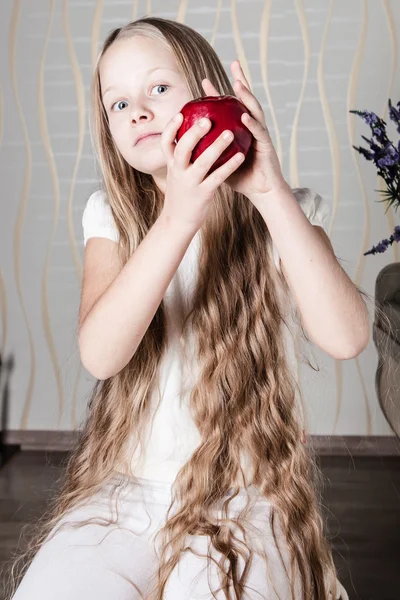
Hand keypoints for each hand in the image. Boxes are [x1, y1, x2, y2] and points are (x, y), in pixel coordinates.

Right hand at [159, 112, 244, 232]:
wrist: (178, 222)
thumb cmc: (182, 194)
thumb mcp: (177, 175)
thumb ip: (182, 158)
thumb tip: (191, 135)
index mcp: (171, 165)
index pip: (166, 143)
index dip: (171, 127)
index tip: (180, 114)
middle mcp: (178, 172)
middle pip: (183, 148)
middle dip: (194, 133)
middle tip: (207, 118)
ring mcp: (190, 183)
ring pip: (202, 162)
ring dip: (216, 146)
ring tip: (230, 133)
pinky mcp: (203, 194)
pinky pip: (218, 177)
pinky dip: (229, 165)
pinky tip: (241, 156)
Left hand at [201, 60, 288, 208]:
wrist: (261, 192)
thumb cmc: (240, 178)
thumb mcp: (220, 161)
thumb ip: (208, 149)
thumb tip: (185, 145)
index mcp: (240, 130)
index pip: (228, 107)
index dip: (217, 94)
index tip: (204, 81)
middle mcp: (252, 128)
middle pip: (245, 100)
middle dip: (241, 80)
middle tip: (234, 62)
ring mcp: (260, 135)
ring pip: (254, 110)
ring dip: (247, 96)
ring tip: (238, 83)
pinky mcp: (266, 146)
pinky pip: (258, 132)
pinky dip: (251, 122)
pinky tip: (244, 115)